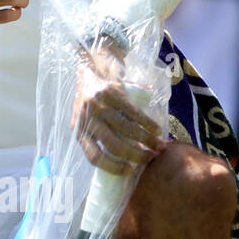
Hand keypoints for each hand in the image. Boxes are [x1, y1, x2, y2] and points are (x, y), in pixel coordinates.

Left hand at [71, 43, 167, 176]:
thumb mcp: (88, 119)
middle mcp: (87, 120)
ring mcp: (99, 106)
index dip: (113, 167)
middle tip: (152, 158)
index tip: (130, 172)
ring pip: (127, 131)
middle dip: (137, 156)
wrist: (88, 66)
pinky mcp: (111, 93)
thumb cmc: (91, 99)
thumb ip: (100, 136)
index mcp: (79, 130)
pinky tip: (157, 130)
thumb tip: (125, 159)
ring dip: (147, 141)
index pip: (94, 157)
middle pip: (114, 146)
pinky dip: (148, 124)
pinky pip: (134, 113)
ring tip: (159, 146)